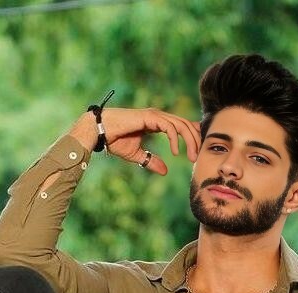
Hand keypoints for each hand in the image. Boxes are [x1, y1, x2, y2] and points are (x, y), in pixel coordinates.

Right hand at [70, 107, 200, 174]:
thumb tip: (165, 171)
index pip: (181, 126)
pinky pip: (169, 127)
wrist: (100, 131)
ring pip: (181, 124)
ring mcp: (155, 115)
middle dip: (195, 140)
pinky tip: (175, 152)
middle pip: (185, 124)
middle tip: (197, 159)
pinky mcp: (150, 117)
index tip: (196, 153)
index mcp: (157, 123)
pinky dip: (175, 139)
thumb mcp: (136, 155)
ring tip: (191, 158)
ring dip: (190, 141)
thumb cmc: (115, 140)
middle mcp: (158, 116)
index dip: (192, 136)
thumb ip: (150, 161)